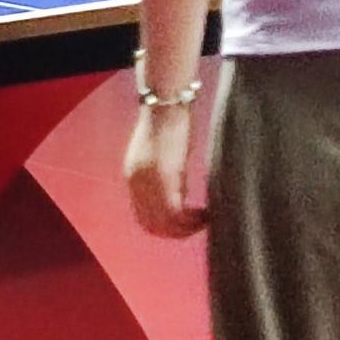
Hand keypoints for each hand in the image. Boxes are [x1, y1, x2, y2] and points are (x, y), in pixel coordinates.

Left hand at [123, 101, 207, 238]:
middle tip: (197, 227)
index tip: (185, 225)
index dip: (165, 228)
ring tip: (205, 220)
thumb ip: (167, 182)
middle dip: (176, 233)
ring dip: (186, 229)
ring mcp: (148, 182)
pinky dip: (192, 220)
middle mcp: (136, 184)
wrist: (167, 105)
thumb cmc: (169, 126)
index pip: (144, 218)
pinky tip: (207, 213)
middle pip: (152, 227)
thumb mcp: (163, 159)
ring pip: (165, 224)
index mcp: (132, 178)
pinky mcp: (164, 178)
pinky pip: (176, 212)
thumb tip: (182, 203)